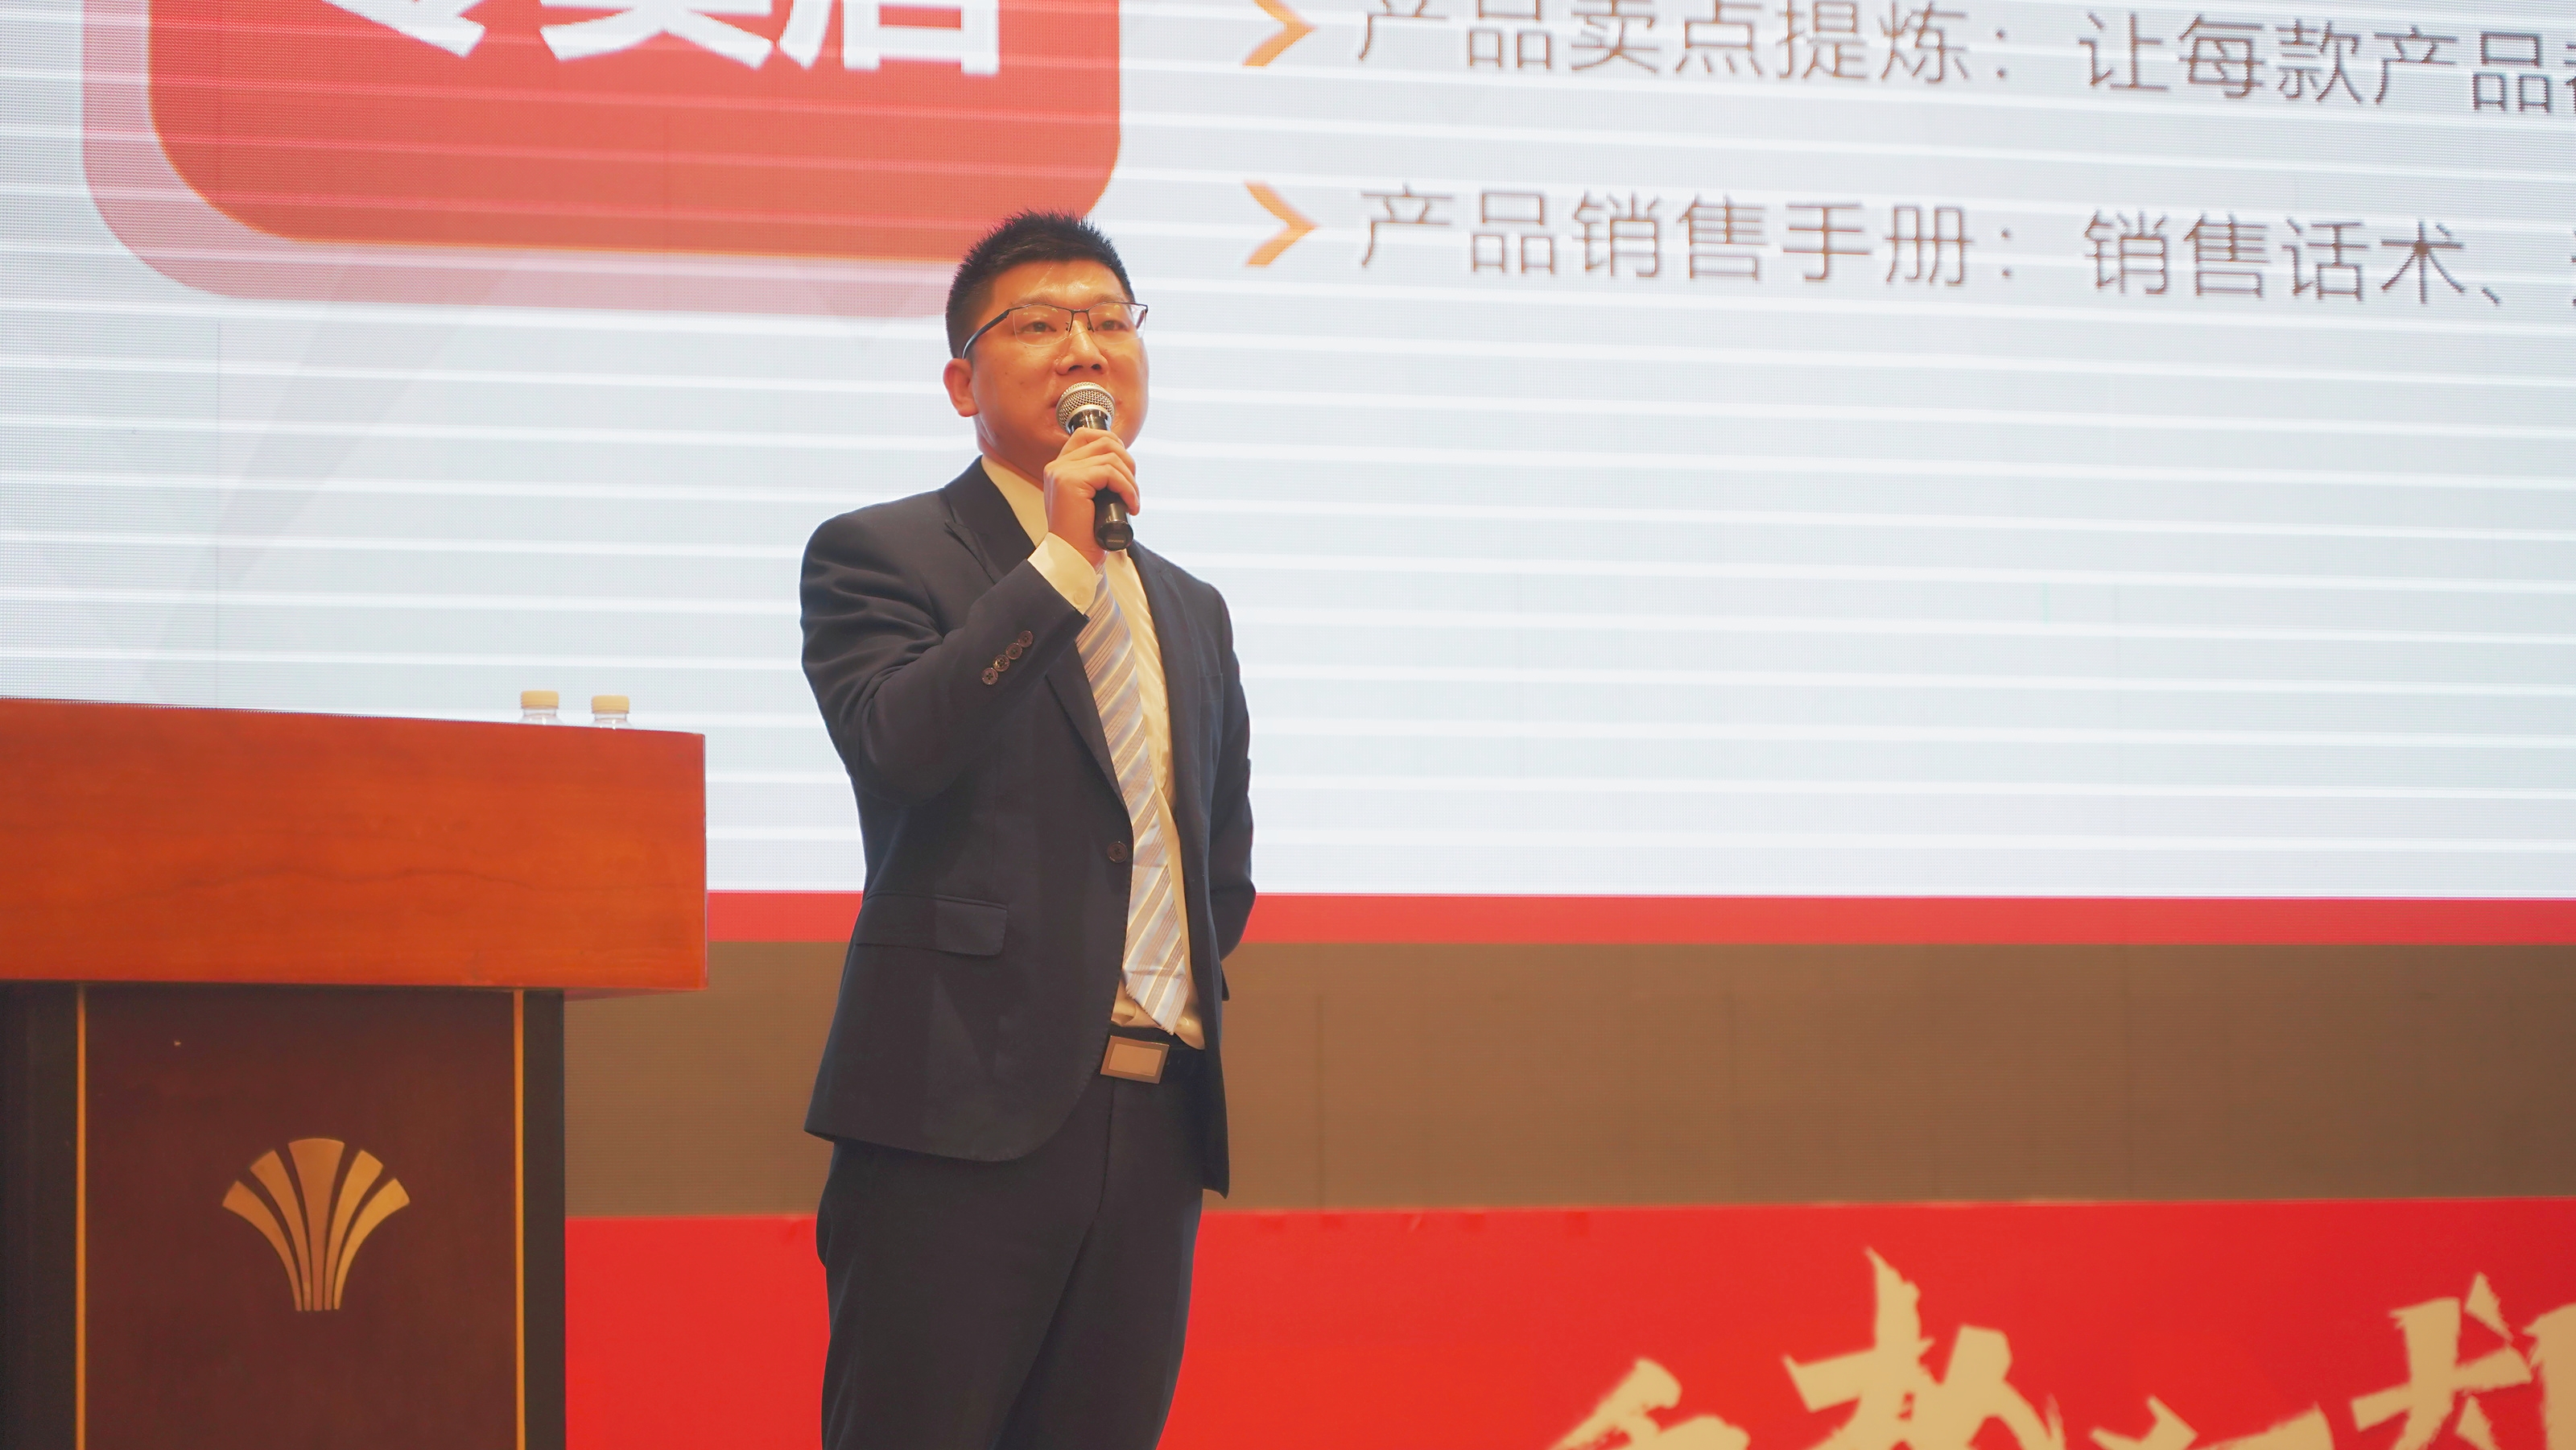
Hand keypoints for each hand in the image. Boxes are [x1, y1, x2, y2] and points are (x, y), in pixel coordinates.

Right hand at [1042, 427, 1138, 564]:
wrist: (1073, 558)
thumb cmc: (1084, 535)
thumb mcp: (1090, 500)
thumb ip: (1096, 479)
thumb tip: (1124, 462)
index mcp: (1059, 468)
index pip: (1086, 435)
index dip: (1112, 443)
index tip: (1126, 468)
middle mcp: (1057, 466)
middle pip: (1103, 441)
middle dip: (1127, 460)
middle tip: (1132, 486)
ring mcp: (1062, 472)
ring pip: (1110, 457)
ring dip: (1130, 480)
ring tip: (1132, 501)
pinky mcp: (1071, 481)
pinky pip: (1110, 473)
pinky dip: (1127, 488)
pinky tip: (1131, 505)